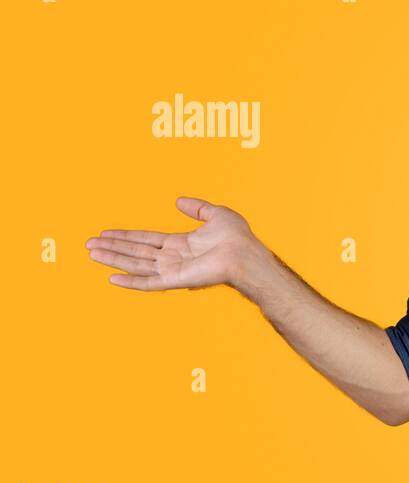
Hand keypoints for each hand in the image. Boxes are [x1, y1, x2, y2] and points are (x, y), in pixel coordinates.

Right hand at [86, 197, 260, 290]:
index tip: (105, 232)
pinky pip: (148, 282)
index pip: (146, 239)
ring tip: (91, 253)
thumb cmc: (237, 237)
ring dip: (113, 258)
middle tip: (88, 244)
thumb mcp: (216, 214)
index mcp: (181, 243)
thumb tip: (178, 200)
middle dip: (112, 247)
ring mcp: (173, 269)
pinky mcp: (175, 279)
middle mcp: (173, 257)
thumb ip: (196, 207)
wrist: (245, 254)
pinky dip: (130, 281)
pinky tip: (112, 277)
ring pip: (136, 264)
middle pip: (135, 252)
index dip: (125, 236)